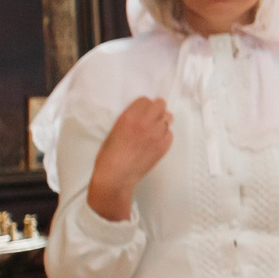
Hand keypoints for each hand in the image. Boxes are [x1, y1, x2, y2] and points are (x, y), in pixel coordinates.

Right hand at [86, 96, 172, 221]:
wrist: (116, 177)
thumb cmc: (109, 155)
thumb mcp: (114, 130)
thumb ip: (130, 119)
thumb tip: (141, 114)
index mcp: (129, 117)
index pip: (145, 100)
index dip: (143, 105)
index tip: (141, 111)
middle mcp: (146, 123)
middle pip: (161, 105)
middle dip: (156, 109)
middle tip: (150, 117)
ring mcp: (157, 135)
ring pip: (168, 118)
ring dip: (161, 121)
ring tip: (153, 130)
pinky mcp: (164, 146)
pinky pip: (170, 134)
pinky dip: (164, 135)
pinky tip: (155, 142)